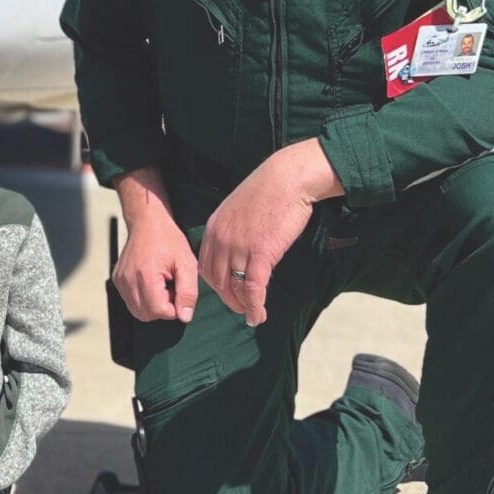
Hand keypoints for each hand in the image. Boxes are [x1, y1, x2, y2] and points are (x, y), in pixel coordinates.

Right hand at [115, 212, 198, 322]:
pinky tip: (151, 282)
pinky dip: (144, 298)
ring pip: (138, 311)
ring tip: (161, 284)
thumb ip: (188, 292)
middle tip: (171, 286)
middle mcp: (128, 280)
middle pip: (147, 315)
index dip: (174, 306)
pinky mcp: (117, 280)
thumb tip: (185, 317)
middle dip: (163, 307)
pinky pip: (131, 302)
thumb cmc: (167, 238)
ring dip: (153, 304)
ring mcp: (120, 281)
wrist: (147, 221)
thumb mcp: (187, 263)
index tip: (178, 289)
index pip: (159, 311)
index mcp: (145, 275)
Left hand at [199, 140, 340, 327]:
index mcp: (214, 227)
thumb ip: (233, 229)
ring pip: (235, 287)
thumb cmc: (269, 190)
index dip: (215, 283)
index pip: (205, 265)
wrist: (288, 177)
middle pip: (217, 281)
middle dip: (228, 299)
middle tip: (240, 309)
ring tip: (251, 315)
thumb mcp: (239, 208)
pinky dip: (256, 306)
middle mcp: (222, 239)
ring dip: (243, 306)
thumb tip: (238, 246)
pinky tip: (259, 316)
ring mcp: (239, 247)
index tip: (226, 292)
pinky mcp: (261, 253)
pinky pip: (254, 288)